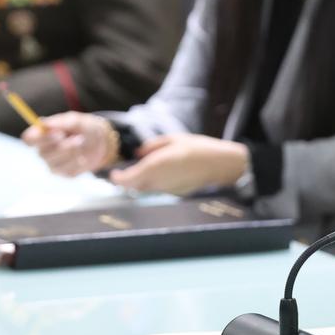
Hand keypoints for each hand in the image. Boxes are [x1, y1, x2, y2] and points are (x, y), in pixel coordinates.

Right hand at [21, 112, 114, 176]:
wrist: (101, 142)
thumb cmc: (84, 128)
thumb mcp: (76, 120)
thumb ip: (60, 122)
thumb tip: (43, 123)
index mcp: (42, 135)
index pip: (29, 139)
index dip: (39, 138)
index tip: (57, 133)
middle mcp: (43, 151)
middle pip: (42, 153)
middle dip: (62, 146)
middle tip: (78, 138)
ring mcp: (53, 164)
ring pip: (56, 163)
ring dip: (72, 152)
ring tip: (82, 142)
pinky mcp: (64, 173)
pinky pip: (68, 170)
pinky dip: (79, 161)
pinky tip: (83, 156)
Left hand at [108, 134, 248, 194]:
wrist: (220, 165)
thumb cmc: (198, 148)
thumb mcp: (173, 139)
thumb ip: (152, 147)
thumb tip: (139, 153)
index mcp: (155, 166)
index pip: (127, 180)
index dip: (117, 178)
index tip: (114, 172)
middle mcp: (158, 181)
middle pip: (133, 187)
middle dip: (127, 181)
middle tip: (125, 172)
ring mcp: (166, 190)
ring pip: (145, 189)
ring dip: (140, 182)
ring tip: (144, 170)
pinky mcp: (174, 194)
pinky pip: (158, 190)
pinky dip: (154, 184)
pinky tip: (163, 173)